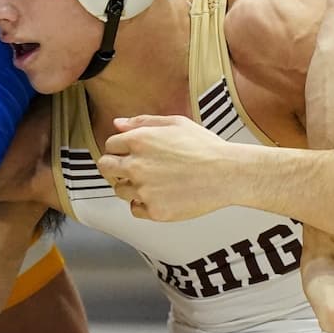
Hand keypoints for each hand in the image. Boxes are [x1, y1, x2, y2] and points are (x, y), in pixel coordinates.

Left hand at [97, 115, 234, 219]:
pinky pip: (135, 209)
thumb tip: (119, 124)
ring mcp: (143, 190)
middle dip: (113, 167)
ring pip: (119, 191)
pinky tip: (159, 196)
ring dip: (130, 186)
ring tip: (154, 182)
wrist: (228, 174)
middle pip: (105, 167)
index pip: (110, 145)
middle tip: (130, 169)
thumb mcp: (176, 123)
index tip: (129, 153)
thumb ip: (143, 122)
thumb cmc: (206, 147)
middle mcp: (136, 166)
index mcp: (139, 141)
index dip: (120, 148)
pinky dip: (143, 204)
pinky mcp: (154, 210)